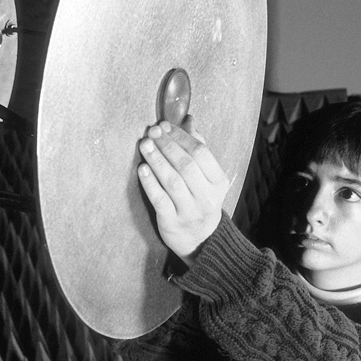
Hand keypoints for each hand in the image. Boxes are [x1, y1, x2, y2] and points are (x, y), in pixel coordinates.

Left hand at [136, 116, 232, 258]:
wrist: (202, 240)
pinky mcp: (172, 222)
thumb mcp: (207, 177)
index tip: (164, 125)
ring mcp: (190, 210)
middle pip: (186, 165)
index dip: (181, 136)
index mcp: (218, 182)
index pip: (201, 153)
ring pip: (172, 181)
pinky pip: (160, 200)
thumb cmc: (201, 201)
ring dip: (156, 160)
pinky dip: (150, 183)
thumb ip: (198, 148)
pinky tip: (142, 169)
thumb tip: (188, 120)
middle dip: (167, 145)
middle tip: (151, 132)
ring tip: (144, 145)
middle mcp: (206, 197)